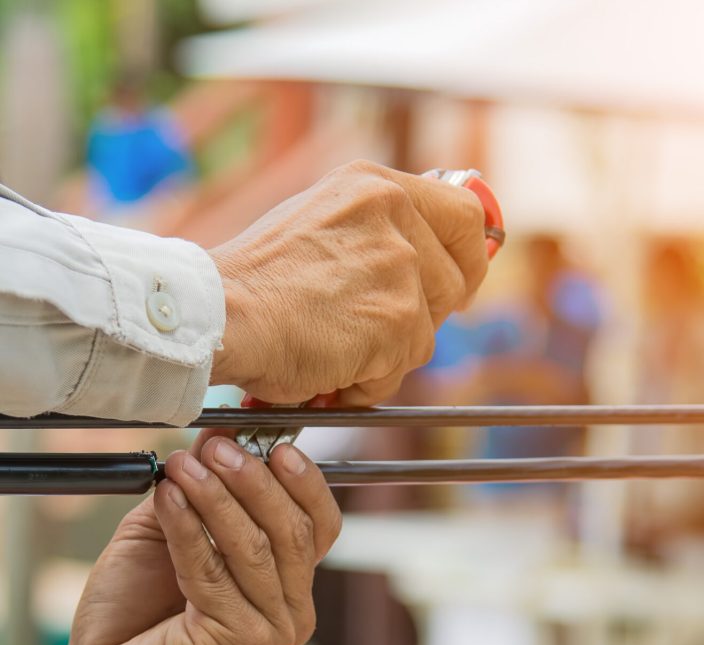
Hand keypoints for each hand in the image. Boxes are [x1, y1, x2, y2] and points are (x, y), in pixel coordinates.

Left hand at [49, 435, 340, 644]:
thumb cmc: (137, 614)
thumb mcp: (172, 535)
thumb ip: (200, 497)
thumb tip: (216, 441)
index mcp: (288, 584)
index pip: (319, 524)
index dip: (302, 480)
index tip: (270, 441)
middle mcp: (291, 610)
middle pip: (292, 530)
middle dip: (254, 480)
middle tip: (216, 447)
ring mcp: (270, 630)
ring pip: (256, 547)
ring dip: (217, 498)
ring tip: (182, 466)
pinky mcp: (238, 643)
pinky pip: (214, 572)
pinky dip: (189, 529)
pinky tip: (168, 499)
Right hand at [209, 160, 487, 405]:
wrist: (218, 315)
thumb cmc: (252, 286)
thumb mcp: (317, 228)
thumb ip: (372, 236)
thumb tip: (419, 262)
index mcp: (373, 187)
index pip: (463, 213)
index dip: (470, 257)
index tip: (459, 284)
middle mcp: (393, 214)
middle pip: (453, 282)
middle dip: (420, 319)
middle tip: (371, 336)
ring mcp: (399, 267)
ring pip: (426, 332)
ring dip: (385, 356)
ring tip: (332, 354)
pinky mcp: (398, 319)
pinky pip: (401, 368)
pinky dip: (366, 384)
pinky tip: (327, 372)